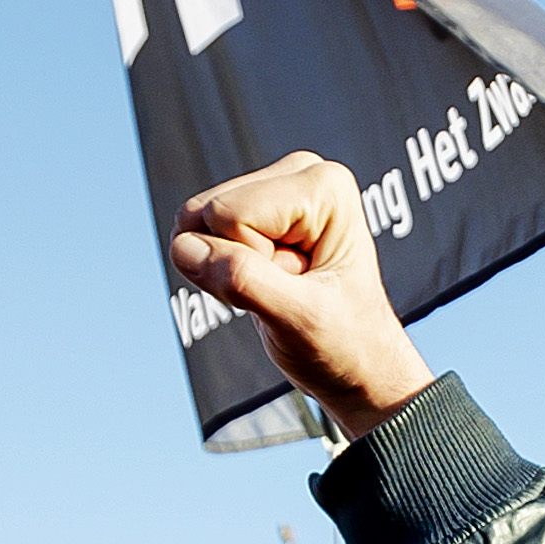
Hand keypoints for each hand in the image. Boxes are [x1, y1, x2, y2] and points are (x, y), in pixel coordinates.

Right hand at [168, 156, 437, 440]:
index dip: (252, 263)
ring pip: (195, 224)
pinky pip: (198, 237)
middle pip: (207, 212)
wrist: (358, 367)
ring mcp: (273, 193)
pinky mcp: (252, 213)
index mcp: (325, 187)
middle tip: (287, 290)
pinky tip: (268, 283)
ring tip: (282, 288)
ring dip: (230, 270)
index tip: (296, 286)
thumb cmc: (348, 344)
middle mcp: (299, 176)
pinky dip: (223, 272)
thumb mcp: (300, 320)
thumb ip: (243, 280)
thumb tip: (185, 249)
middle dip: (236, 264)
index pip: (231, 214)